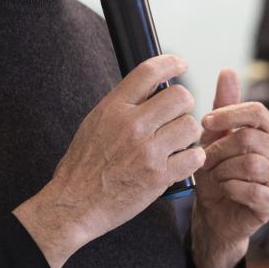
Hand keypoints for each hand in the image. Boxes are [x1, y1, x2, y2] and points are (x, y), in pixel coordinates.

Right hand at [14, 55, 204, 267]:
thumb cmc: (83, 167)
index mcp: (114, 108)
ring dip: (189, 134)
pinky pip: (194, 157)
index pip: (149, 72)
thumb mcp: (95, 123)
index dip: (170, 63)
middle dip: (183, 105)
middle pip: (180, 96)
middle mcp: (132, 125)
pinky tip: (182, 162)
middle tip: (177, 117)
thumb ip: (122, 105)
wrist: (74, 204)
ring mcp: (147, 151)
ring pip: (190, 125)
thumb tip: (150, 88)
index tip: (181, 64)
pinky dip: (193, 160)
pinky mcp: (159, 176)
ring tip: (177, 143)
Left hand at [190, 69, 268, 267]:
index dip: (229, 114)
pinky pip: (253, 190)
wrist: (215, 214)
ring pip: (252, 164)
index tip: (205, 122)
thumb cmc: (217, 172)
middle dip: (220, 149)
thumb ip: (224, 106)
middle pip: (250, 138)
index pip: (257, 112)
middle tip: (205, 160)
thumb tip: (228, 70)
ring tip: (215, 176)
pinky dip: (231, 188)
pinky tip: (225, 190)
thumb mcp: (215, 137)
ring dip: (224, 170)